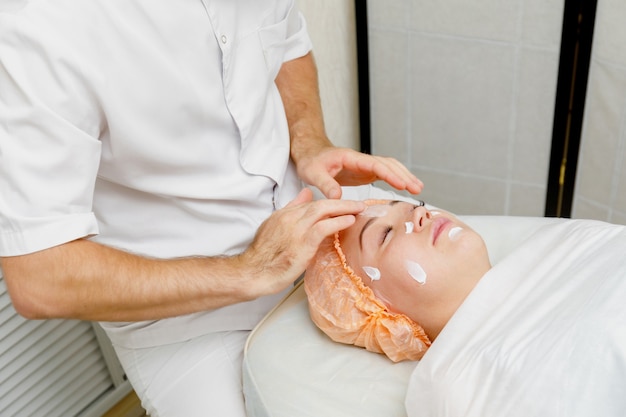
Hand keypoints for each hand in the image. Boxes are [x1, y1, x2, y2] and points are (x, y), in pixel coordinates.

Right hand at [240, 188, 364, 295]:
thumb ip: (292, 210)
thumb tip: (306, 194)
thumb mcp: (274, 226)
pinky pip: (324, 228)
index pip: (310, 203)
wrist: (253, 273)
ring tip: (359, 209)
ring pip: (323, 211)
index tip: (344, 205)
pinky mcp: (302, 244)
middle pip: (320, 203)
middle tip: (358, 203)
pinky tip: (350, 221)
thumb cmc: (263, 256)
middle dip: (341, 202)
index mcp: (283, 214)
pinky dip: (338, 222)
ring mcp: (296, 230)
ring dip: (344, 208)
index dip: (330, 203)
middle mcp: (290, 218)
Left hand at [295, 145, 423, 198]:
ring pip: (389, 167)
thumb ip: (325, 184)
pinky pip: (384, 173)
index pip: (375, 164)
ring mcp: (364, 165)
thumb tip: (338, 197)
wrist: (310, 153)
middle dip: (403, 175)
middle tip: (417, 189)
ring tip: (418, 188)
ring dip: (404, 176)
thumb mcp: (313, 173)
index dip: (389, 174)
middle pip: (388, 164)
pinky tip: (405, 187)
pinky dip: (397, 179)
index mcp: (351, 158)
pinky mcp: (365, 172)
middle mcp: (361, 160)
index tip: (401, 184)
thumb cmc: (311, 162)